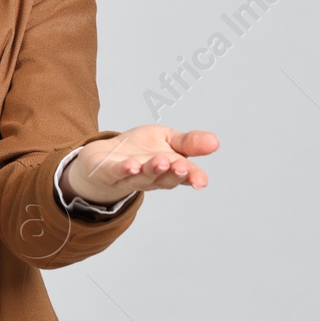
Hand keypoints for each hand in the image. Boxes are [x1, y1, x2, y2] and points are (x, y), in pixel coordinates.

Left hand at [61, 125, 218, 204]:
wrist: (103, 157)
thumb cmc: (140, 150)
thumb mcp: (167, 139)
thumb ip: (189, 142)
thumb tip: (215, 141)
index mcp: (170, 169)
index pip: (185, 176)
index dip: (193, 178)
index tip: (201, 180)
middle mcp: (152, 177)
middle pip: (165, 178)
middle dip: (174, 173)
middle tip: (181, 167)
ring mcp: (130, 177)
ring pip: (143, 176)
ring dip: (152, 170)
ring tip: (160, 162)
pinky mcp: (110, 172)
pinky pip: (118, 173)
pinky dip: (125, 169)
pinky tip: (131, 165)